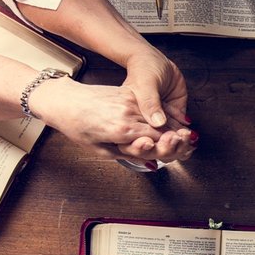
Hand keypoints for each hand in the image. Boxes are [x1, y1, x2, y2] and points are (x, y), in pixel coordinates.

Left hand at [31, 78, 193, 165]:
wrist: (65, 101)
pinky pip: (149, 107)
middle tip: (188, 146)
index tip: (184, 152)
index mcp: (122, 128)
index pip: (157, 140)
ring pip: (158, 116)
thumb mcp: (100, 149)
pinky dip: (160, 115)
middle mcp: (129, 112)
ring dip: (171, 126)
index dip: (172, 147)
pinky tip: (167, 121)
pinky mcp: (128, 94)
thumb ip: (128, 154)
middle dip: (176, 138)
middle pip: (162, 128)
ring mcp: (129, 101)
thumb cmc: (77, 125)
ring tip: (182, 136)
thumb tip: (150, 160)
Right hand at [120, 43, 195, 161]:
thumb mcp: (145, 85)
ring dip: (180, 139)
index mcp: (132, 118)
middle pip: (157, 141)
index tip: (164, 144)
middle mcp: (145, 120)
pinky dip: (186, 130)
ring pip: (170, 136)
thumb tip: (158, 122)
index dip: (152, 145)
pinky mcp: (172, 112)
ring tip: (188, 137)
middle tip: (179, 140)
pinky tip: (192, 135)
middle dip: (170, 144)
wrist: (154, 58)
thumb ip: (150, 103)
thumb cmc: (143, 68)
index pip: (142, 138)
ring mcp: (160, 118)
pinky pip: (180, 125)